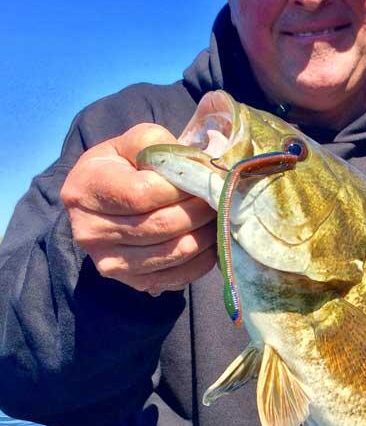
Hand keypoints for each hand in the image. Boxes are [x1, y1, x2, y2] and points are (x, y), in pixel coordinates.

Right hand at [60, 123, 216, 293]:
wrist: (102, 201)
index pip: (142, 194)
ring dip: (206, 233)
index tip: (203, 178)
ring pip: (174, 251)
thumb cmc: (123, 166)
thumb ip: (161, 146)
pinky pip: (179, 275)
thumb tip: (200, 168)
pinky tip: (209, 238)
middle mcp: (90, 231)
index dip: (180, 187)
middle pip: (161, 225)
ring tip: (218, 214)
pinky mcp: (132, 282)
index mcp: (86, 189)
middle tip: (221, 196)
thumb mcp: (134, 143)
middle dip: (200, 209)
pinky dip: (203, 258)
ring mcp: (110, 262)